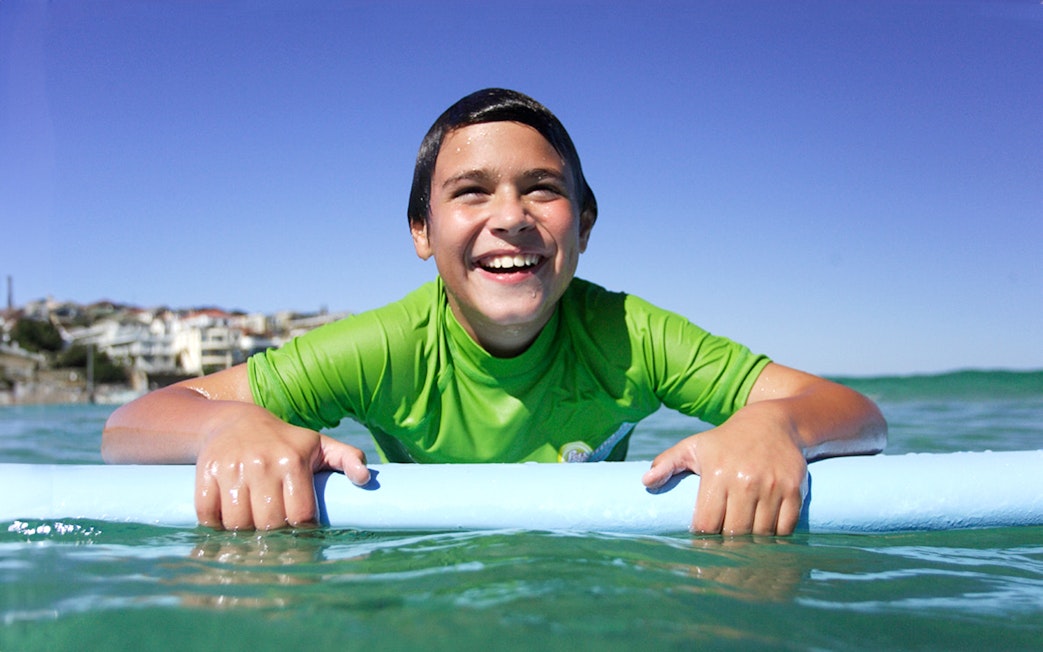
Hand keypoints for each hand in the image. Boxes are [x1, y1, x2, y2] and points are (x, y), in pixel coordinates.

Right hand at [194, 407, 369, 530]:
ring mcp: (231, 469)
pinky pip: (207, 515)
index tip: (299, 531)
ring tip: (251, 525)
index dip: (300, 530)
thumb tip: (366, 478)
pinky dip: (214, 525)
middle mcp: (262, 464)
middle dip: (272, 534)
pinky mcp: (205, 473)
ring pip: (237, 524)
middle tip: (273, 531)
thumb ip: (347, 458)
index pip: (299, 515)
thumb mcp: (319, 445)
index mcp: (292, 461)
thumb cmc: (285, 441)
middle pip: (268, 524)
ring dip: (243, 533)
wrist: (234, 421)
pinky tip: (226, 520)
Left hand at [642, 404, 807, 535]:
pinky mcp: (794, 490)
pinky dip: (777, 537)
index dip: (703, 535)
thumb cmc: (727, 440)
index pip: (707, 522)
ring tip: (744, 542)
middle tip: (724, 547)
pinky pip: (786, 528)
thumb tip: (646, 481)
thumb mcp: (695, 446)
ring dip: (752, 543)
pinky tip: (766, 535)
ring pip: (761, 534)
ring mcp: (772, 486)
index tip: (702, 538)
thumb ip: (667, 462)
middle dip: (727, 544)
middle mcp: (745, 481)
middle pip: (734, 532)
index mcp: (717, 473)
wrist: (774, 423)